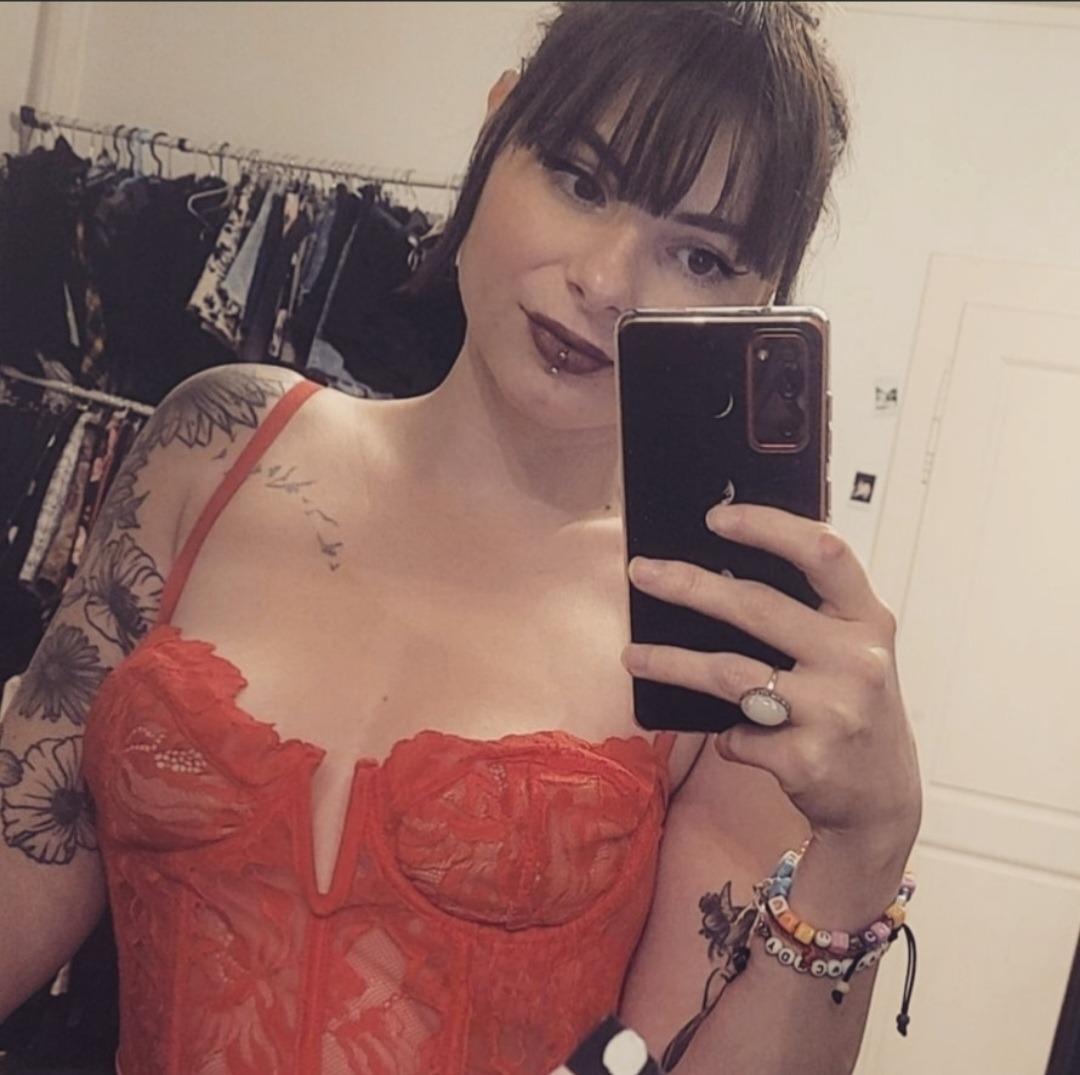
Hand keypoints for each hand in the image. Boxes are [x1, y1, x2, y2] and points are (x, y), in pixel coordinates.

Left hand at [621, 504, 921, 856]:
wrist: (883, 800)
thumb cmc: (855, 708)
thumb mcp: (851, 650)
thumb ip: (809, 612)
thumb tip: (717, 567)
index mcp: (868, 619)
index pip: (823, 552)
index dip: (769, 526)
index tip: (716, 516)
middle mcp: (859, 659)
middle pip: (758, 606)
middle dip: (688, 585)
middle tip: (642, 572)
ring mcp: (836, 711)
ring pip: (730, 673)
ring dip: (671, 663)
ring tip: (632, 655)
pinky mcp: (808, 760)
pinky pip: (737, 735)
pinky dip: (726, 735)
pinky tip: (731, 736)